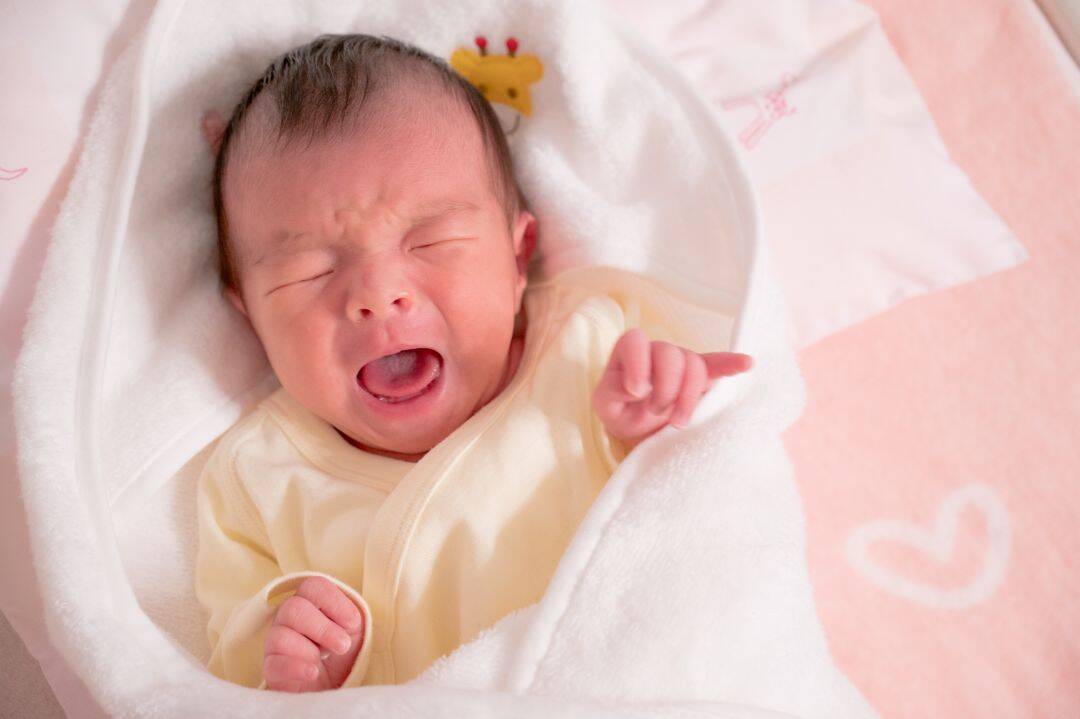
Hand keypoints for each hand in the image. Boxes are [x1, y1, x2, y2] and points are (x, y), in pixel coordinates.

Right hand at [263, 576, 364, 691]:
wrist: (332, 685)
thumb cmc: (340, 651)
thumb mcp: (354, 631)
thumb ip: (351, 618)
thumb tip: (348, 621)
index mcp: (309, 601)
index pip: (313, 586)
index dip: (335, 603)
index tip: (352, 623)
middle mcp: (287, 617)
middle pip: (293, 608)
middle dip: (324, 628)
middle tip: (342, 645)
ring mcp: (275, 642)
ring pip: (281, 636)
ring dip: (310, 650)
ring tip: (323, 660)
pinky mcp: (271, 668)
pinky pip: (274, 664)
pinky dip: (296, 668)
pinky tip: (313, 672)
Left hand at [593, 328, 752, 449]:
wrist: (636, 425)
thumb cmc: (618, 410)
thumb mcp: (605, 404)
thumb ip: (613, 391)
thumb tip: (639, 387)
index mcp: (630, 351)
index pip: (636, 341)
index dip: (638, 364)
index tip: (636, 392)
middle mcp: (657, 350)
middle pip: (671, 355)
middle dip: (666, 388)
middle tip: (657, 412)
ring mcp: (682, 362)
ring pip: (694, 367)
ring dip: (688, 397)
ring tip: (678, 423)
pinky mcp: (702, 377)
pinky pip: (718, 366)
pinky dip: (731, 364)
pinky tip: (746, 363)